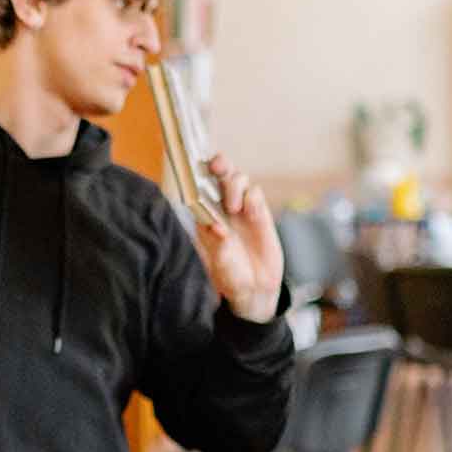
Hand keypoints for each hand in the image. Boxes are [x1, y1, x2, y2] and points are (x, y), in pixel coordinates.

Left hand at [196, 154, 284, 323]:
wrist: (254, 288)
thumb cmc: (229, 276)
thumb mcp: (221, 264)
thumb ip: (219, 246)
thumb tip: (217, 227)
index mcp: (202, 216)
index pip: (197, 188)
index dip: (195, 173)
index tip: (192, 163)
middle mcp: (220, 208)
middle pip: (219, 176)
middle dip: (218, 165)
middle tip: (216, 165)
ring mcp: (241, 209)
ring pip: (238, 179)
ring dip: (234, 185)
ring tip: (232, 207)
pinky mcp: (260, 214)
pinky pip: (255, 194)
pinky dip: (252, 196)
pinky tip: (250, 209)